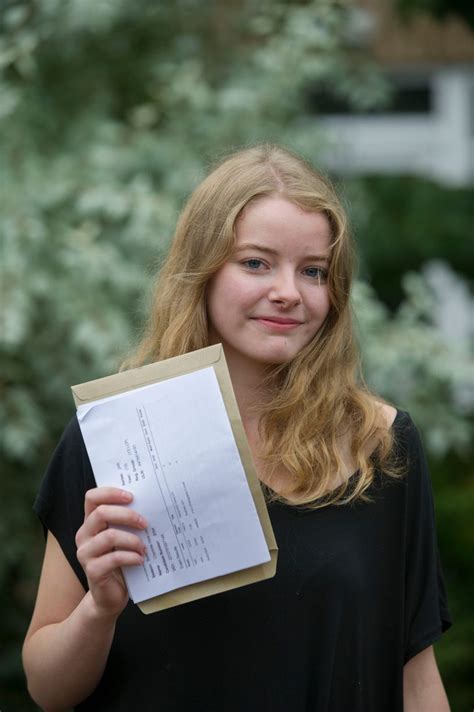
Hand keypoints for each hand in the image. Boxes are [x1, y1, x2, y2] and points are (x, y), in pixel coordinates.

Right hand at [75, 487, 147, 617]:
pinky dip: (131, 557)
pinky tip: (141, 560)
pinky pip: (113, 558)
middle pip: (101, 513)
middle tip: (145, 523)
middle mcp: (84, 535)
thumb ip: (127, 522)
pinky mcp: (92, 571)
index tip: (131, 496)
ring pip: (109, 536)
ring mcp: (85, 553)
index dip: (110, 493)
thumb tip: (150, 504)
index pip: (92, 498)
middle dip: (127, 515)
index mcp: (91, 522)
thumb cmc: (120, 562)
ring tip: (144, 547)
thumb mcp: (122, 538)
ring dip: (132, 539)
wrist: (110, 596)